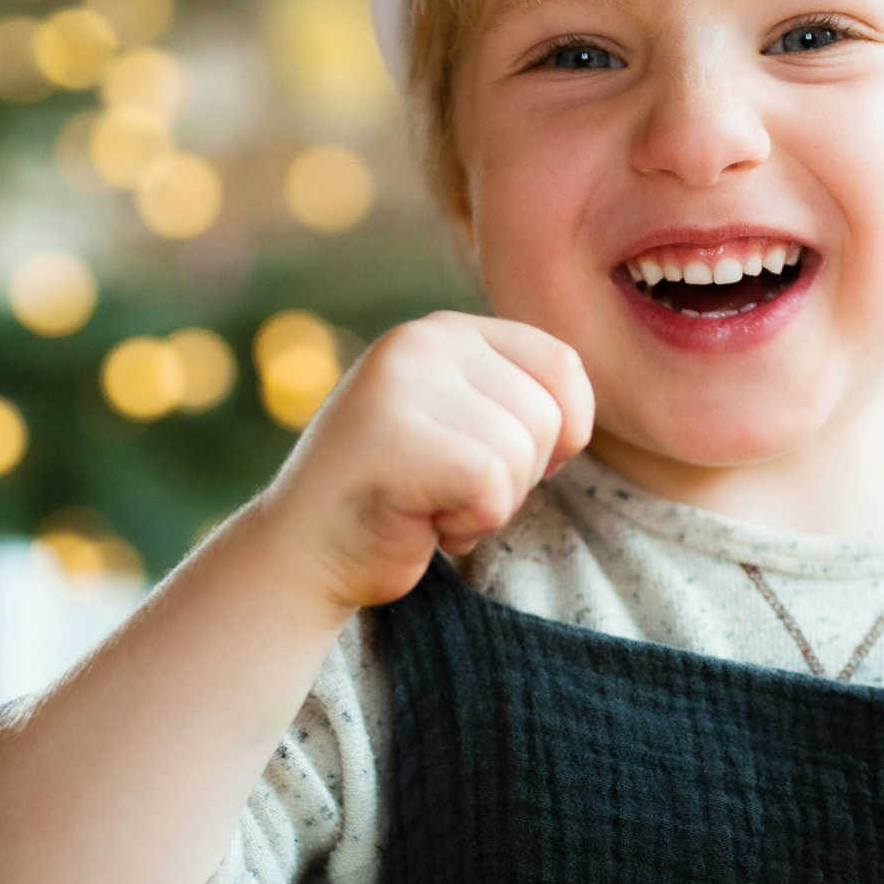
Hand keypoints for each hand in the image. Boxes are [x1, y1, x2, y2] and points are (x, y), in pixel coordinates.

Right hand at [246, 310, 595, 612]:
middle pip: (549, 416)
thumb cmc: (396, 496)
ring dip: (488, 504)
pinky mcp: (397, 437)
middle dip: (517, 476)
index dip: (562, 432)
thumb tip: (581, 415)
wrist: (301, 552)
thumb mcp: (456, 423)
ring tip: (426, 501)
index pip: (562, 366)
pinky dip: (467, 524)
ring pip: (523, 454)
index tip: (506, 464)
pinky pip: (492, 487)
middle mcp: (422, 340)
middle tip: (445, 489)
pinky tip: (418, 520)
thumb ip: (507, 398)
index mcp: (443, 331)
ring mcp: (403, 384)